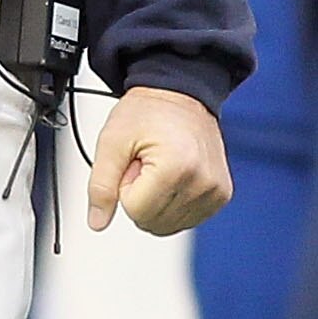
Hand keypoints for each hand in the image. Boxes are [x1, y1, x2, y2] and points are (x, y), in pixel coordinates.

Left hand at [87, 85, 231, 235]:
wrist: (177, 92)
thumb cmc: (147, 111)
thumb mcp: (112, 141)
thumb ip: (101, 186)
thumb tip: (97, 222)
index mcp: (176, 168)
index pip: (135, 211)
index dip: (125, 186)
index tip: (133, 162)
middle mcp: (202, 183)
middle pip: (153, 223)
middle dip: (140, 195)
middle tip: (145, 163)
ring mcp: (216, 191)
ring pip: (170, 226)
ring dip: (157, 200)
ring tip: (159, 166)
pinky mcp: (222, 194)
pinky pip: (187, 219)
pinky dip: (174, 202)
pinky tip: (174, 175)